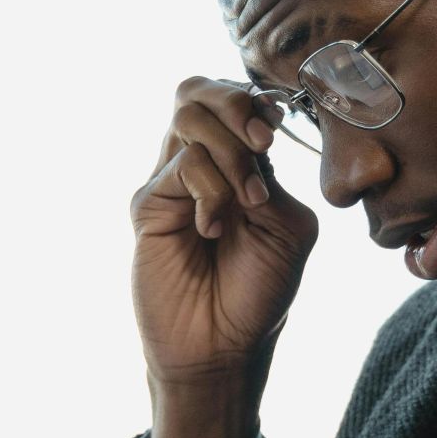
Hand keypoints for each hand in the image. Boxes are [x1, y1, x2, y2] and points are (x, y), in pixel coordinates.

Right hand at [129, 78, 318, 437]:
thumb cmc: (258, 291)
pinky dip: (211, 192)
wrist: (221, 346)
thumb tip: (251, 138)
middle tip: (261, 143)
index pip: (238, 100)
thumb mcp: (288, 226)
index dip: (257, 101)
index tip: (276, 128)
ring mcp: (170, 182)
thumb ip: (270, 175)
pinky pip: (182, 165)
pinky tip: (213, 229)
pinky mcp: (149, 204)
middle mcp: (201, 164)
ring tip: (246, 202)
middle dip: (236, 103)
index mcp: (239, 164)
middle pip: (200, 90)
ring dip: (230, 153)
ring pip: (188, 115)